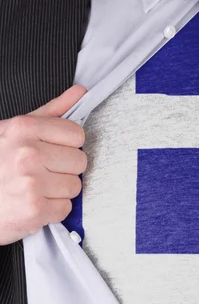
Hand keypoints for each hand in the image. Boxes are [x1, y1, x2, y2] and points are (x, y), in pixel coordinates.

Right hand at [0, 85, 87, 245]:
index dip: (67, 146)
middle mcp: (28, 153)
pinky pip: (65, 208)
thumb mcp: (14, 131)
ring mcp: (31, 182)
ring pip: (75, 186)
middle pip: (79, 161)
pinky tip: (34, 203)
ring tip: (37, 188)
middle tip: (42, 173)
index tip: (53, 151)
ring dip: (59, 191)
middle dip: (64, 169)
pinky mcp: (34, 209)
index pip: (76, 134)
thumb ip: (51, 112)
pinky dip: (52, 210)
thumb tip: (80, 92)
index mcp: (23, 129)